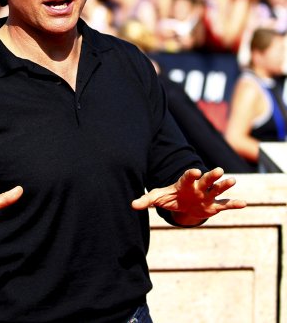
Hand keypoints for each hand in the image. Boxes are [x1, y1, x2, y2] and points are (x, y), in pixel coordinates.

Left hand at [131, 168, 246, 224]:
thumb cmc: (168, 198)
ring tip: (232, 181)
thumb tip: (132, 205)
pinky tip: (244, 203)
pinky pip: (224, 205)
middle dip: (211, 176)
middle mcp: (197, 187)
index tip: (194, 170)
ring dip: (224, 186)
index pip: (187, 176)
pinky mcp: (213, 206)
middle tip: (219, 170)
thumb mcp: (156, 198)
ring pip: (217, 189)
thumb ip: (146, 201)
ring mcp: (207, 196)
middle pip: (205, 180)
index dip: (190, 174)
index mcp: (184, 183)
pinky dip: (233, 204)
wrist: (181, 205)